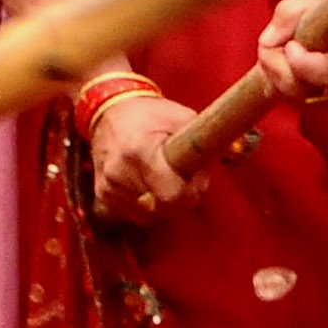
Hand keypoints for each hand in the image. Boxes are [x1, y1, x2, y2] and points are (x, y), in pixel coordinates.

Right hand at [86, 87, 200, 219]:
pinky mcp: (103, 195)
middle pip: (165, 208)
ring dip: (164, 202)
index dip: (191, 191)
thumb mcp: (183, 118)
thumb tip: (224, 165)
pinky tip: (149, 183)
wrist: (108, 111)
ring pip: (152, 215)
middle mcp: (119, 172)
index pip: (172, 196)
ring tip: (164, 175)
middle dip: (181, 197)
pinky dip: (148, 204)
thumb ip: (205, 145)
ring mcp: (108, 186)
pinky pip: (136, 215)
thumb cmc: (151, 114)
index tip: (195, 177)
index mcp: (139, 150)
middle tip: (183, 175)